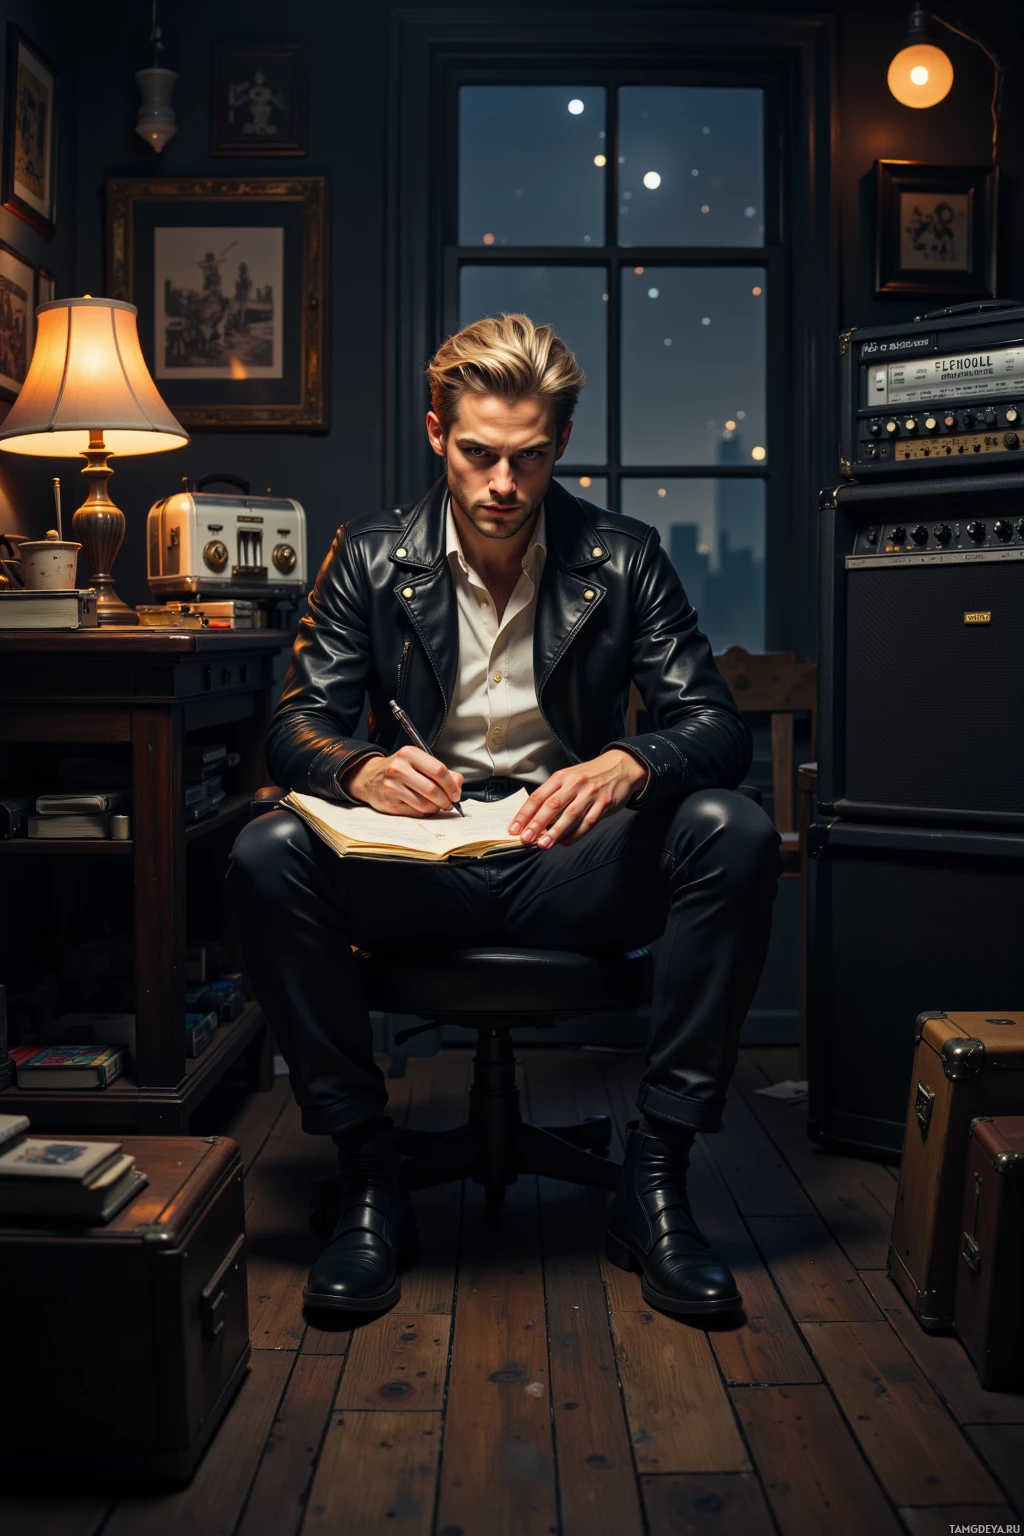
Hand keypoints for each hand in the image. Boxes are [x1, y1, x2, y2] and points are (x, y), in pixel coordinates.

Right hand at [340, 746, 463, 816]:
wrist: (369, 777)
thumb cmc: (399, 770)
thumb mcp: (418, 762)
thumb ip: (440, 771)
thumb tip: (458, 783)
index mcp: (409, 754)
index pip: (439, 770)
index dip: (451, 785)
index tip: (456, 793)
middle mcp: (399, 769)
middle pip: (433, 790)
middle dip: (446, 800)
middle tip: (449, 803)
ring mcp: (392, 787)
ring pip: (425, 804)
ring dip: (436, 808)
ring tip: (436, 805)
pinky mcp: (389, 803)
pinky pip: (415, 812)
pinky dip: (424, 812)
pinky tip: (422, 806)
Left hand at [507, 750, 647, 848]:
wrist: (621, 767)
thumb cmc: (590, 775)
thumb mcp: (569, 777)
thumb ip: (553, 794)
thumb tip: (533, 818)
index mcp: (562, 776)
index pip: (538, 796)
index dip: (524, 814)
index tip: (515, 828)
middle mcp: (575, 783)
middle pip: (552, 805)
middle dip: (537, 824)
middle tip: (526, 839)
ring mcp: (590, 793)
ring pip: (570, 815)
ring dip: (555, 832)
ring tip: (544, 844)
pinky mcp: (604, 803)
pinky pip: (588, 822)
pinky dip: (575, 834)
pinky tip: (565, 842)